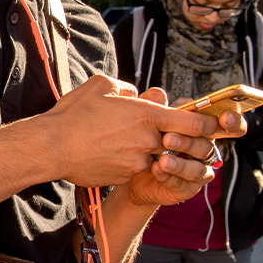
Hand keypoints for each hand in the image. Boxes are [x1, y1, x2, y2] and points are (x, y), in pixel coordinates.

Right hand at [41, 76, 244, 191]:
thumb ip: (127, 87)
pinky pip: (136, 169)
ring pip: (153, 156)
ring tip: (117, 141)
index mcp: (147, 116)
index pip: (192, 124)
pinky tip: (106, 153)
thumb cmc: (75, 113)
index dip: (205, 125)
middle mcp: (148, 141)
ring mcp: (137, 162)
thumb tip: (135, 94)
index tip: (209, 125)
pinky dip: (128, 162)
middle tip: (148, 131)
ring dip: (144, 150)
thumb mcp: (101, 85)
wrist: (52, 147)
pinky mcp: (126, 177)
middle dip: (167, 138)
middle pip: (172, 142)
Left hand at [121, 87, 245, 206]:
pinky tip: (156, 170)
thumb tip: (159, 94)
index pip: (227, 125)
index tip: (225, 117)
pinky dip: (170, 177)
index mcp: (201, 130)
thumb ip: (155, 105)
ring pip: (198, 169)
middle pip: (207, 146)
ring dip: (180, 164)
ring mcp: (198, 171)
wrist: (132, 170)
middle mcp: (204, 151)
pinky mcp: (187, 189)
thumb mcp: (148, 119)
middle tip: (167, 138)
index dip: (232, 121)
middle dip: (189, 142)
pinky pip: (184, 185)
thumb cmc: (146, 140)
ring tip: (162, 159)